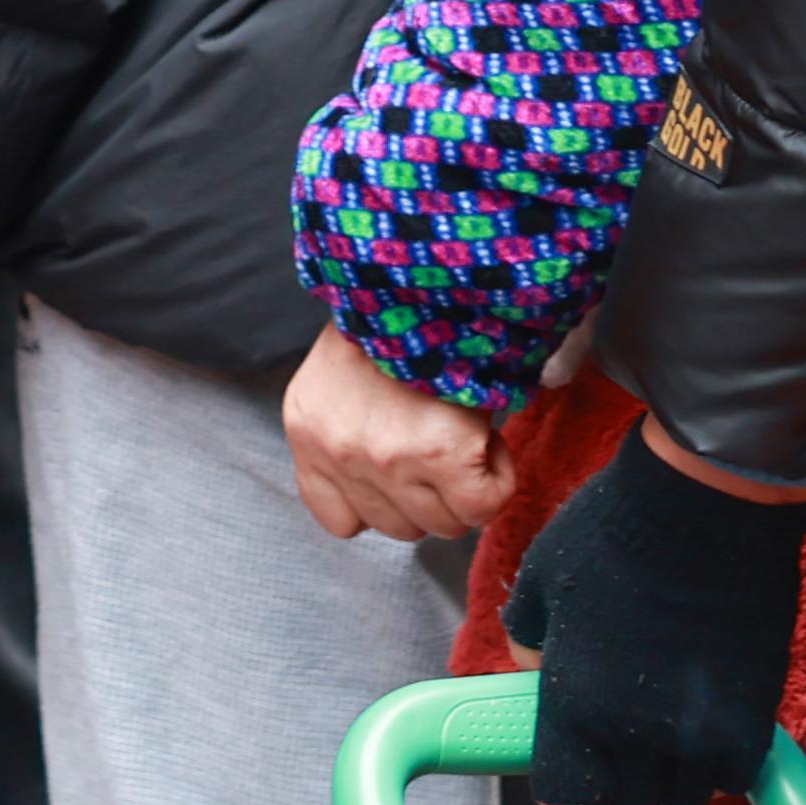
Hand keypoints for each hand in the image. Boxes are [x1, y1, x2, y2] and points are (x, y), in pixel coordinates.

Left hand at [283, 326, 518, 544]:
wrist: (417, 277)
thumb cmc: (391, 319)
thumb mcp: (345, 377)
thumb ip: (359, 431)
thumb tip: (407, 478)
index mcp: (308, 432)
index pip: (340, 519)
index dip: (386, 503)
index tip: (409, 474)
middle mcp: (338, 452)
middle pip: (399, 527)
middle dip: (432, 496)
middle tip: (446, 444)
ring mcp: (383, 458)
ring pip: (442, 524)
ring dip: (465, 489)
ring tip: (466, 433)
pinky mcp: (435, 454)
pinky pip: (481, 506)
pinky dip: (498, 479)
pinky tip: (487, 439)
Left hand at [505, 423, 805, 804]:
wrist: (709, 507)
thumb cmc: (613, 534)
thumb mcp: (541, 583)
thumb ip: (529, 643)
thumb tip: (535, 675)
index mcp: (577, 705)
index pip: (569, 798)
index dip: (569, 801)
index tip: (573, 790)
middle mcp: (640, 735)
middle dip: (618, 792)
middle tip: (616, 764)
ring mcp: (704, 733)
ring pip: (685, 795)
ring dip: (669, 779)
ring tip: (660, 743)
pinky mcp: (756, 720)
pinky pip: (732, 775)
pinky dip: (716, 765)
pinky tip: (702, 731)